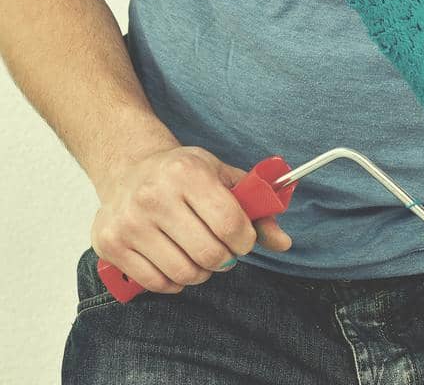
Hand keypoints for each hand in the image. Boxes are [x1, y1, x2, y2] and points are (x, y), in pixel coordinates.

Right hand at [91, 143, 291, 295]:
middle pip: (208, 254)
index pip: (229, 223)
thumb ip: (255, 207)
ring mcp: (130, 223)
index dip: (245, 240)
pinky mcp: (111, 246)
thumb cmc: (181, 173)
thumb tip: (284, 243)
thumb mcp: (221, 176)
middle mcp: (154, 196)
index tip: (243, 239)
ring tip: (199, 254)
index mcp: (187, 172)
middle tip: (223, 249)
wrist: (128, 167)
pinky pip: (156, 284)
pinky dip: (174, 281)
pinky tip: (176, 261)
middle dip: (225, 258)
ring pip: (183, 274)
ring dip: (201, 272)